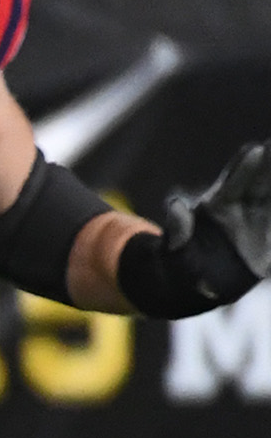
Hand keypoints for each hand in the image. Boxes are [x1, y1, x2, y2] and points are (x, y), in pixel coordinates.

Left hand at [167, 141, 270, 279]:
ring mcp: (261, 220)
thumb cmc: (182, 265)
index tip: (254, 150)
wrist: (199, 287)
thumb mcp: (175, 251)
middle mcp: (244, 207)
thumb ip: (178, 229)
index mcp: (218, 205)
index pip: (233, 182)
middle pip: (262, 181)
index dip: (243, 167)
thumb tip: (175, 204)